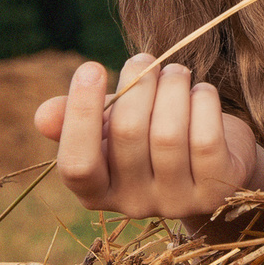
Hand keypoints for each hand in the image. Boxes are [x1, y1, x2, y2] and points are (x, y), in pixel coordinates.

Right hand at [33, 56, 263, 221]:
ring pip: (168, 134)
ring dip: (172, 88)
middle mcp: (133, 204)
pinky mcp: (216, 190)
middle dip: (138, 85)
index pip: (77, 165)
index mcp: (97, 192)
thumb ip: (76, 119)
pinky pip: (205, 139)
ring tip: (176, 72)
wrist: (220, 160)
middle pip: (128, 135)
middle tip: (144, 60)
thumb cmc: (153, 134)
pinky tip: (201, 92)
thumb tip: (43, 116)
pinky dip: (203, 103)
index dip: (80, 115)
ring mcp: (176, 202)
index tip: (90, 66)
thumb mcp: (110, 125)